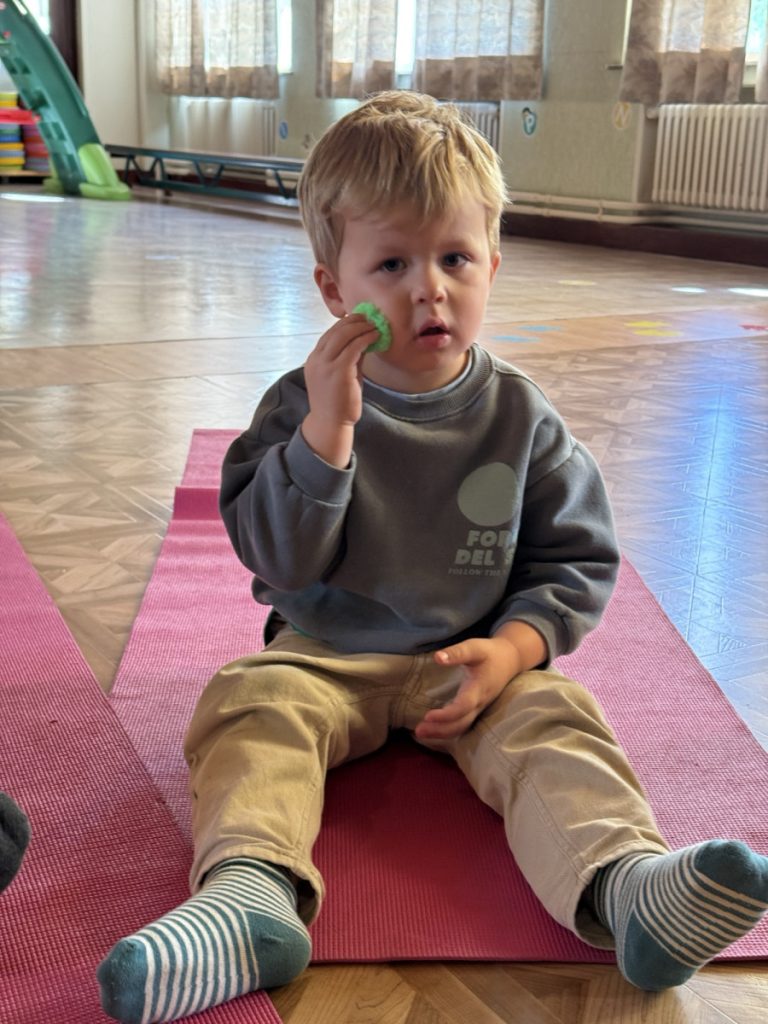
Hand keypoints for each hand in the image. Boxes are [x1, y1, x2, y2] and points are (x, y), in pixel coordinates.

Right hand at [302, 315, 377, 466]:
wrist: (330, 423)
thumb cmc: (336, 402)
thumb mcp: (341, 375)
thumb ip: (349, 358)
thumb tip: (364, 341)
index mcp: (314, 359)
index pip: (329, 334)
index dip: (345, 323)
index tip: (360, 319)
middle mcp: (317, 359)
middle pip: (336, 330)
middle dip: (354, 320)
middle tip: (369, 318)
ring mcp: (326, 365)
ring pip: (344, 335)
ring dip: (362, 327)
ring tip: (375, 326)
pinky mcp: (338, 372)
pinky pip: (353, 347)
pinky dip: (365, 338)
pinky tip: (375, 337)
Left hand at [414, 637, 522, 741]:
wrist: (510, 660)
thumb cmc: (490, 653)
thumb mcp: (474, 647)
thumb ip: (457, 652)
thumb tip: (437, 657)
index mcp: (478, 688)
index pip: (463, 707)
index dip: (446, 715)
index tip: (427, 716)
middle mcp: (479, 703)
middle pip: (461, 724)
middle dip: (440, 730)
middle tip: (418, 732)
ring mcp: (479, 708)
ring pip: (462, 727)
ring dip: (441, 733)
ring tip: (420, 733)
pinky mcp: (476, 710)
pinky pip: (462, 725)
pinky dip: (447, 731)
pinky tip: (433, 730)